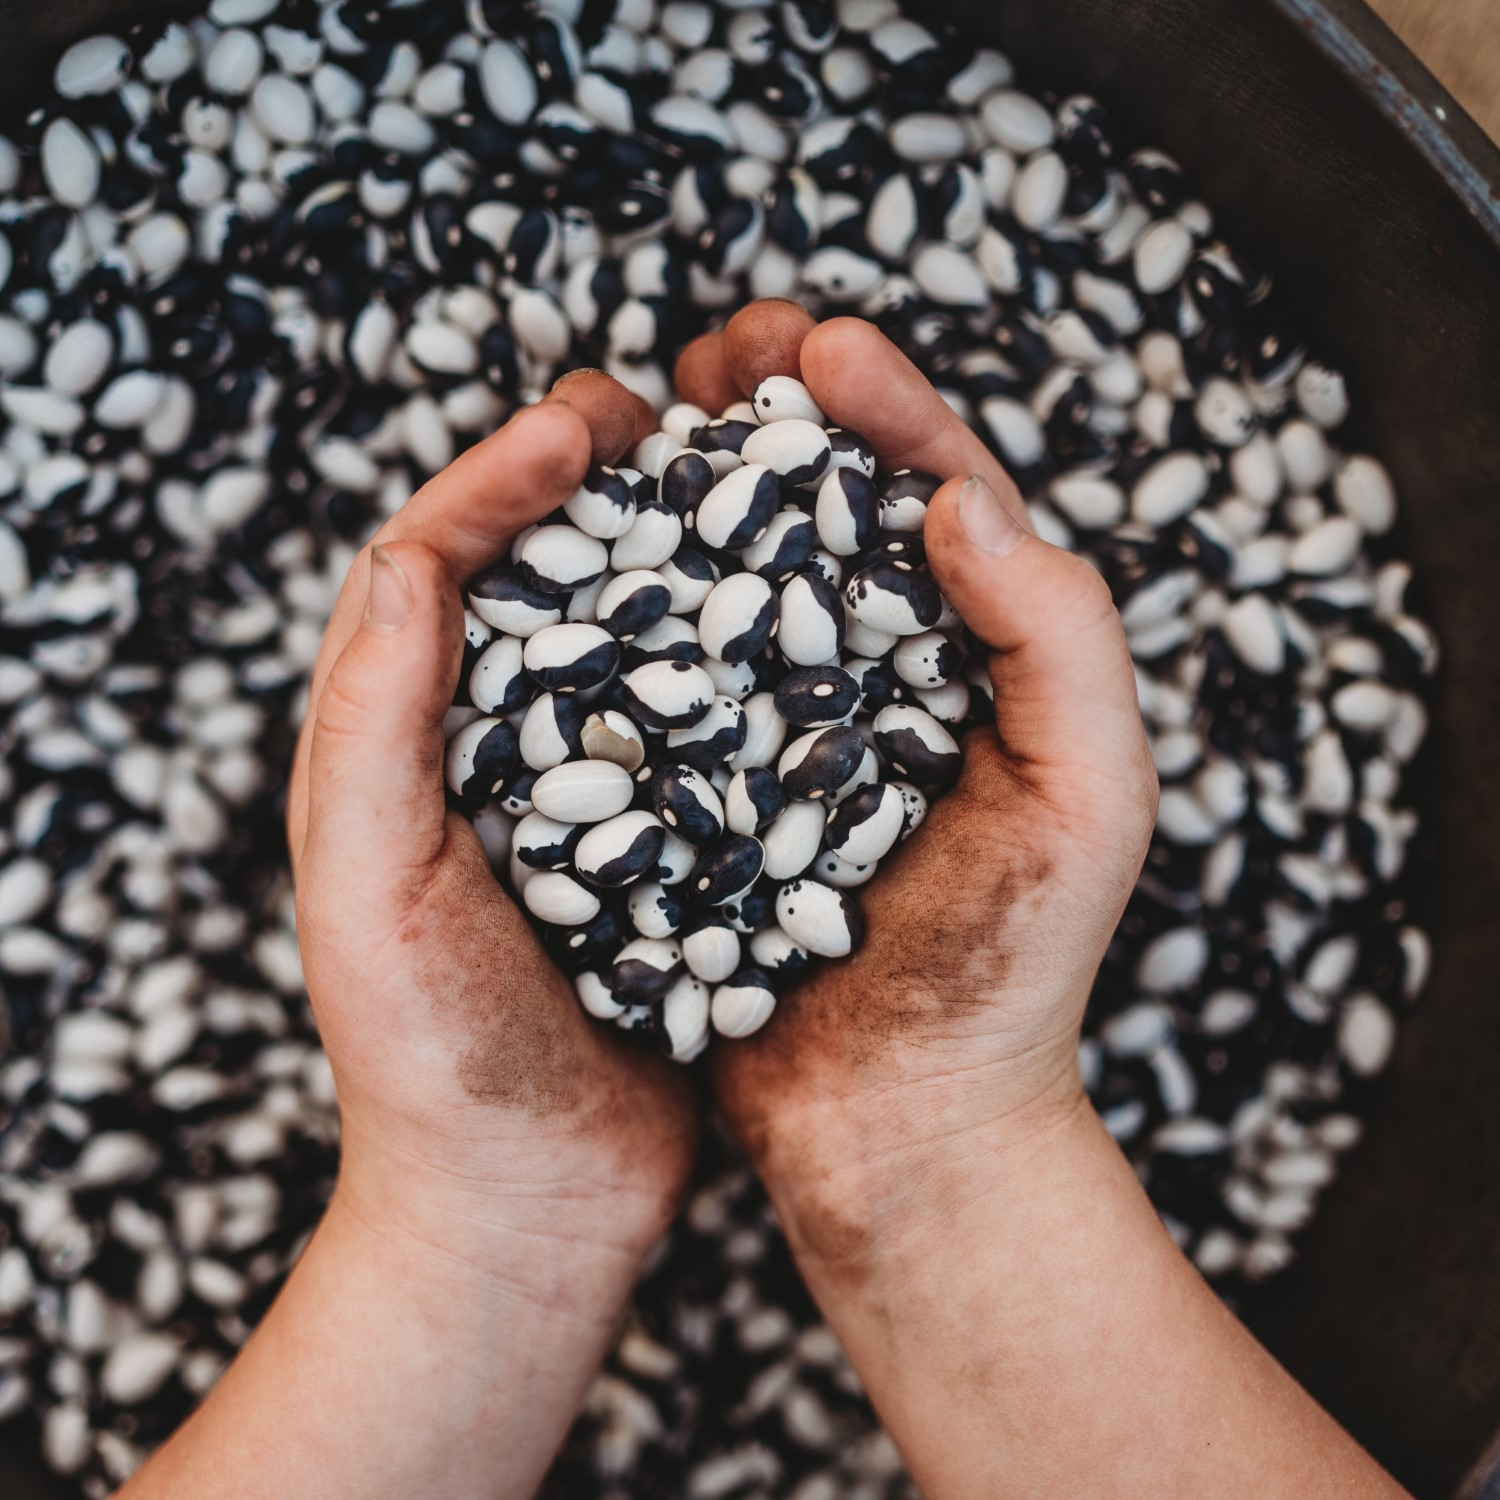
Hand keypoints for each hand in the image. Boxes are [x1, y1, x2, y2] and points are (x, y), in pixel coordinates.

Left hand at [125, 376, 701, 1499]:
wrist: (529, 1205)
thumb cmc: (432, 1060)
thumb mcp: (370, 890)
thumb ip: (370, 727)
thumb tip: (402, 556)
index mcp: (402, 742)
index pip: (432, 565)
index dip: (498, 477)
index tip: (583, 427)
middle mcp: (489, 750)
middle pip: (532, 576)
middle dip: (586, 483)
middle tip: (660, 416)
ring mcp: (583, 793)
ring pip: (623, 635)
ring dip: (667, 551)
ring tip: (736, 484)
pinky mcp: (664, 843)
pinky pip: (697, 724)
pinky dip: (730, 659)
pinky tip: (791, 620)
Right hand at [675, 305, 1403, 1499]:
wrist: (898, 1122)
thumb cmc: (1007, 970)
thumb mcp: (1088, 801)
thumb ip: (1059, 638)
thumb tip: (962, 497)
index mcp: (980, 658)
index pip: (942, 495)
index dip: (886, 405)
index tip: (817, 344)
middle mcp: (882, 675)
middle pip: (831, 511)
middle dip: (778, 413)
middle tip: (719, 348)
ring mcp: (786, 726)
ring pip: (739, 578)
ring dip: (696, 487)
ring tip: (643, 417)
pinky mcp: (706, 786)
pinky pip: (668, 678)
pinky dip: (634, 608)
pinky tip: (589, 552)